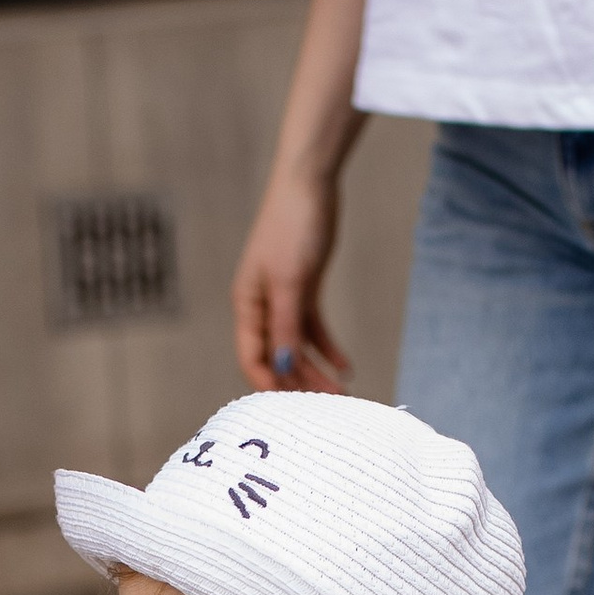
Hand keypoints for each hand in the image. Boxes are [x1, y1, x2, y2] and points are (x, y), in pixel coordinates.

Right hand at [230, 166, 351, 393]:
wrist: (310, 184)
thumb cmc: (293, 227)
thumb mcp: (292, 282)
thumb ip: (286, 326)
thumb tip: (283, 367)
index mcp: (248, 303)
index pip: (252, 357)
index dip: (270, 385)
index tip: (295, 410)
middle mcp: (261, 305)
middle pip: (278, 356)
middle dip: (300, 382)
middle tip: (329, 407)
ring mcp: (283, 297)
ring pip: (297, 345)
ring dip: (317, 369)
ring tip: (342, 392)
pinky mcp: (304, 288)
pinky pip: (313, 328)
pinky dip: (327, 347)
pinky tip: (346, 366)